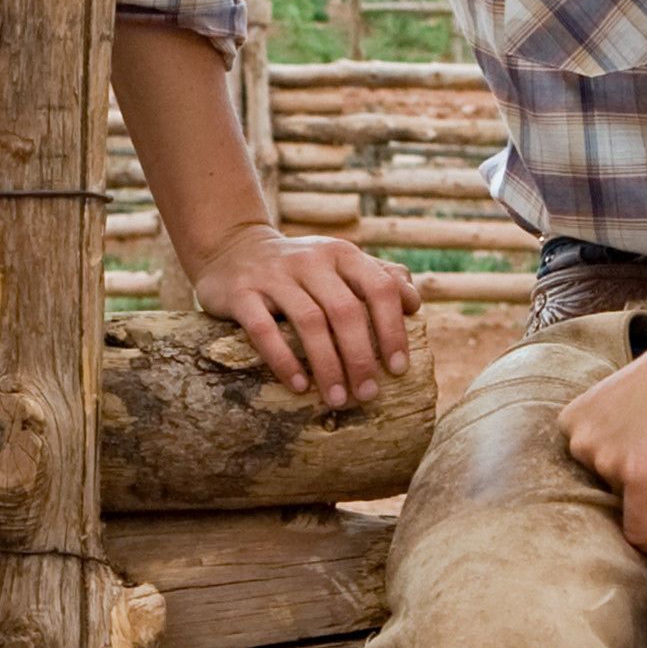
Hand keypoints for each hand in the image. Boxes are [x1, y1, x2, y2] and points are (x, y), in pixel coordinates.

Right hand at [186, 224, 418, 405]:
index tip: (398, 369)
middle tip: (368, 394)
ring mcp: (273, 275)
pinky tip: (299, 386)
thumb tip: (414, 303)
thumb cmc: (298, 268)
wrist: (232, 248)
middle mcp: (310, 260)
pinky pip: (263, 330)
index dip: (393, 330)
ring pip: (309, 322)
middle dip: (361, 357)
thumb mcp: (338, 263)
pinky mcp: (241, 293)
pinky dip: (284, 361)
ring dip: (328, 366)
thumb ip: (378, 278)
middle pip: (345, 311)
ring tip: (338, 399)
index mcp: (341, 255)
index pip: (379, 289)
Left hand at [555, 327, 646, 556]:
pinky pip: (638, 526)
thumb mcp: (629, 407)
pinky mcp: (636, 477)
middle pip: (614, 487)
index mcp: (571, 422)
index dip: (628, 480)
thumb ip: (617, 441)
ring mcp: (606, 460)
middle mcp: (579, 442)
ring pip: (633, 505)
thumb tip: (625, 485)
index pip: (596, 468)